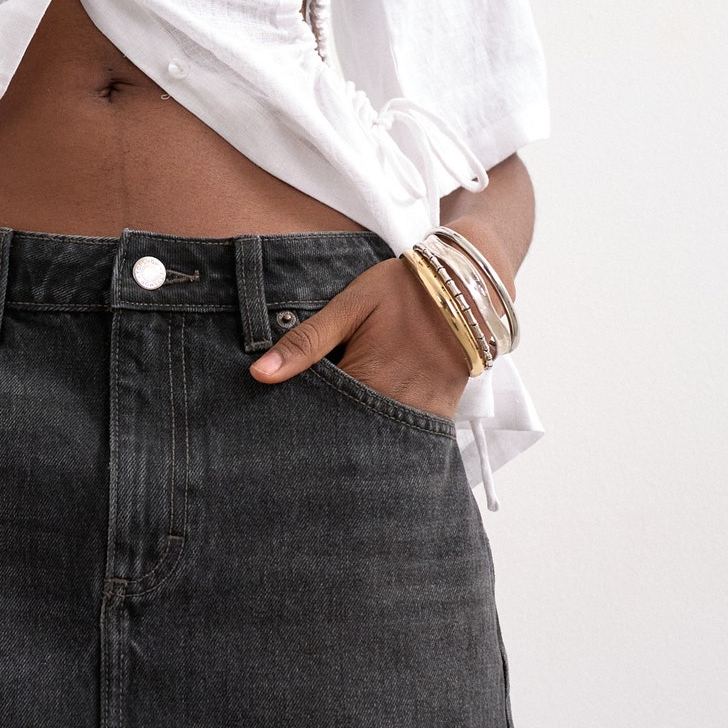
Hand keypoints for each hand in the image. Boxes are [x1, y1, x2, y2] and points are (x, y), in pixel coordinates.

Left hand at [248, 255, 471, 419]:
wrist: (468, 287)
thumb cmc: (403, 290)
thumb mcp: (350, 306)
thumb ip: (306, 342)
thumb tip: (259, 375)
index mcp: (365, 379)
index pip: (315, 415)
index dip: (294, 414)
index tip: (275, 414)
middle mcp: (393, 407)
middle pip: (342, 433)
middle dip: (320, 429)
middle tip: (296, 428)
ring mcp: (418, 416)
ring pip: (370, 439)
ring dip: (348, 432)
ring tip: (326, 426)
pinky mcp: (437, 416)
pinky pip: (400, 437)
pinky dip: (378, 432)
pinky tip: (361, 421)